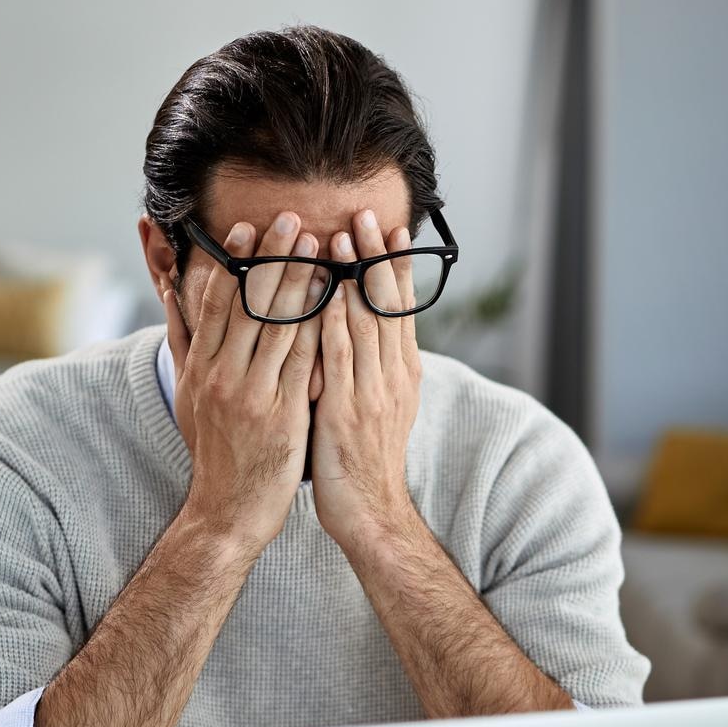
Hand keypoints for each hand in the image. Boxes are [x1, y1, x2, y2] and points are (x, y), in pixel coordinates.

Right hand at [163, 211, 326, 556]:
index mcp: (201, 368)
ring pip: (279, 327)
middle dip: (272, 259)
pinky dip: (319, 327)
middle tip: (293, 220)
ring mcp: (252, 396)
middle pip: (248, 305)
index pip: (216, 303)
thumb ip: (185, 341)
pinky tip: (337, 301)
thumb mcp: (189, 394)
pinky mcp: (283, 416)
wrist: (228, 510)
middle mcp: (222, 376)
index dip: (233, 262)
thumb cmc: (215, 450)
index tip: (248, 228)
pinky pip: (304, 363)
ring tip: (321, 248)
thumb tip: (170, 293)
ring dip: (302, 282)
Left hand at [311, 209, 423, 553]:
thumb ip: (372, 367)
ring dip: (353, 277)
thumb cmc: (364, 461)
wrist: (369, 511)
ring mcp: (372, 393)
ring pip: (365, 324)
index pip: (399, 309)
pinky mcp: (347, 411)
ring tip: (344, 236)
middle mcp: (392, 377)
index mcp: (401, 374)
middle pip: (385, 307)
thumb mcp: (377, 407)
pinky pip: (340, 359)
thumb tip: (363, 332)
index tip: (390, 230)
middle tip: (368, 214)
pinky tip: (326, 294)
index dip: (393, 268)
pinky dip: (334, 323)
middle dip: (375, 258)